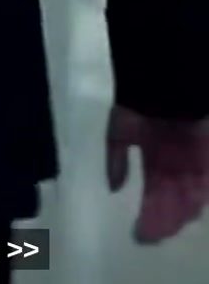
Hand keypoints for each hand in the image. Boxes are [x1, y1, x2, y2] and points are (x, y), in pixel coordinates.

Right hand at [107, 104, 208, 242]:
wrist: (159, 79)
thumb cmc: (137, 102)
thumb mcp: (118, 130)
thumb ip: (116, 158)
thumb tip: (114, 187)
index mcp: (155, 156)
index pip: (155, 191)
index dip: (150, 213)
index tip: (140, 234)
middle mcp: (176, 161)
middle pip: (174, 198)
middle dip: (166, 217)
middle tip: (157, 233)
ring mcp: (194, 158)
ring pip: (192, 194)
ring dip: (183, 211)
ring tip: (172, 224)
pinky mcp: (207, 151)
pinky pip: (206, 178)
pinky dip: (200, 193)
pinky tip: (192, 209)